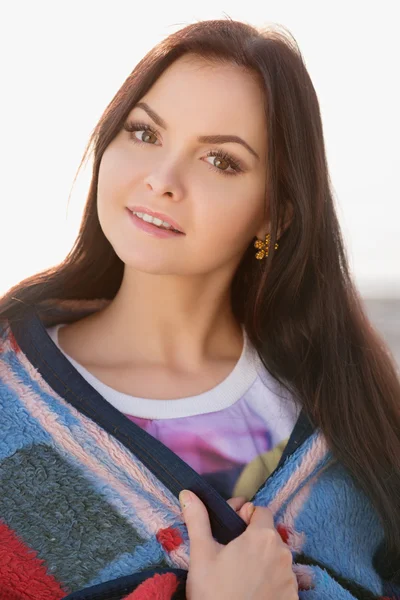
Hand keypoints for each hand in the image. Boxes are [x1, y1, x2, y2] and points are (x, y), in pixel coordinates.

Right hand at [180, 490, 297, 599]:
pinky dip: (270, 580)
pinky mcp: (293, 599)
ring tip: (239, 574)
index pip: (260, 510)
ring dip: (261, 559)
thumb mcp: (201, 555)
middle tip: (230, 552)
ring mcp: (291, 579)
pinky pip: (282, 579)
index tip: (230, 527)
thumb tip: (188, 493)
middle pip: (268, 534)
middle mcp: (283, 553)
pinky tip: (251, 590)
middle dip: (251, 538)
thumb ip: (198, 520)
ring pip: (276, 557)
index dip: (244, 515)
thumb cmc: (213, 593)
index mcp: (263, 537)